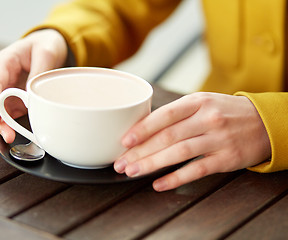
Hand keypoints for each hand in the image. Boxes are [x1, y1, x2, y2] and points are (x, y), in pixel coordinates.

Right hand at [0, 29, 67, 142]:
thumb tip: (32, 96)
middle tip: (7, 135)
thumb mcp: (46, 53)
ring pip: (3, 109)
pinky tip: (19, 133)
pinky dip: (15, 122)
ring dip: (6, 124)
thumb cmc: (45, 45)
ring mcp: (10, 88)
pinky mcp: (18, 97)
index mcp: (5, 62)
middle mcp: (4, 77)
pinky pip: (14, 111)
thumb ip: (38, 72)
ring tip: (11, 137)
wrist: (51, 45)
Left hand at [114, 92, 270, 190]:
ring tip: (132, 172)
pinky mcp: (226, 158)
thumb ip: (176, 113)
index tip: (124, 141)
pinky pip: (197, 170)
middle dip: (140, 151)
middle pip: (167, 136)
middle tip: (121, 163)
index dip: (142, 128)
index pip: (164, 115)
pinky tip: (159, 184)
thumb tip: (142, 127)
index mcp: (197, 102)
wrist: (264, 122)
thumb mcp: (202, 102)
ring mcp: (217, 139)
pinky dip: (176, 178)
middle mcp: (207, 118)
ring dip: (152, 164)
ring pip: (179, 153)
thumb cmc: (224, 112)